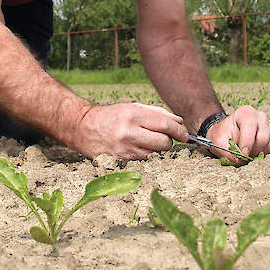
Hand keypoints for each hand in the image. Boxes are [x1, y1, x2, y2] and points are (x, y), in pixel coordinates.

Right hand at [70, 103, 187, 159]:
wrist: (84, 128)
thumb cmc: (111, 116)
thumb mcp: (133, 108)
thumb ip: (157, 113)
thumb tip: (179, 122)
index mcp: (133, 115)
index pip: (164, 125)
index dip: (178, 131)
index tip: (184, 134)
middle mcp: (129, 133)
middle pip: (163, 143)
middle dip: (169, 141)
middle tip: (165, 138)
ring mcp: (124, 149)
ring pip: (155, 154)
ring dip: (156, 149)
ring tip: (145, 141)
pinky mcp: (121, 161)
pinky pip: (144, 161)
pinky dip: (145, 155)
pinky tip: (135, 147)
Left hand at [205, 106, 269, 162]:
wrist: (226, 134)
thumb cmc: (222, 135)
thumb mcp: (219, 142)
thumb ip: (228, 152)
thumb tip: (240, 160)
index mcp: (245, 112)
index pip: (250, 126)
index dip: (247, 142)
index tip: (242, 154)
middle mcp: (259, 116)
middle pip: (262, 137)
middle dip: (253, 150)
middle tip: (243, 157)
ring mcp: (267, 126)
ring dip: (258, 153)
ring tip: (247, 154)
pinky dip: (263, 154)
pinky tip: (253, 154)